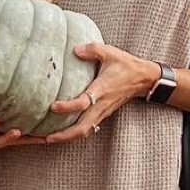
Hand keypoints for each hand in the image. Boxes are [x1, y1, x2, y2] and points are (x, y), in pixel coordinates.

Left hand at [40, 42, 157, 144]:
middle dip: (64, 135)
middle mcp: (101, 105)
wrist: (144, 79)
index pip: (83, 103)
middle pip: (82, 128)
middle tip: (46, 138)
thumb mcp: (110, 52)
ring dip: (67, 138)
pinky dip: (75, 134)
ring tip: (49, 140)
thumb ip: (92, 50)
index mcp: (101, 90)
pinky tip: (63, 135)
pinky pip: (88, 128)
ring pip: (85, 131)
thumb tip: (75, 49)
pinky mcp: (103, 114)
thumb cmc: (126, 65)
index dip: (68, 106)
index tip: (53, 106)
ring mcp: (103, 112)